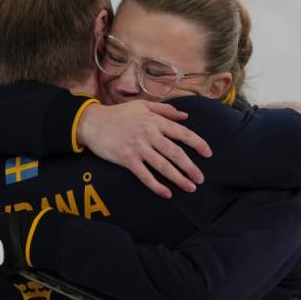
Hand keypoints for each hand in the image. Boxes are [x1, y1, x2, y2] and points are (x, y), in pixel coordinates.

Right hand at [77, 101, 212, 198]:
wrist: (91, 122)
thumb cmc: (117, 114)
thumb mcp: (142, 106)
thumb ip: (165, 110)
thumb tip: (185, 116)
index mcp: (155, 121)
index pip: (182, 133)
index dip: (197, 143)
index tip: (208, 153)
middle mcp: (149, 134)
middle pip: (175, 153)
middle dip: (190, 167)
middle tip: (200, 178)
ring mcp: (137, 148)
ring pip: (163, 166)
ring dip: (178, 178)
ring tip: (190, 187)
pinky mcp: (126, 159)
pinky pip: (144, 175)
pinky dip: (156, 185)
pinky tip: (166, 193)